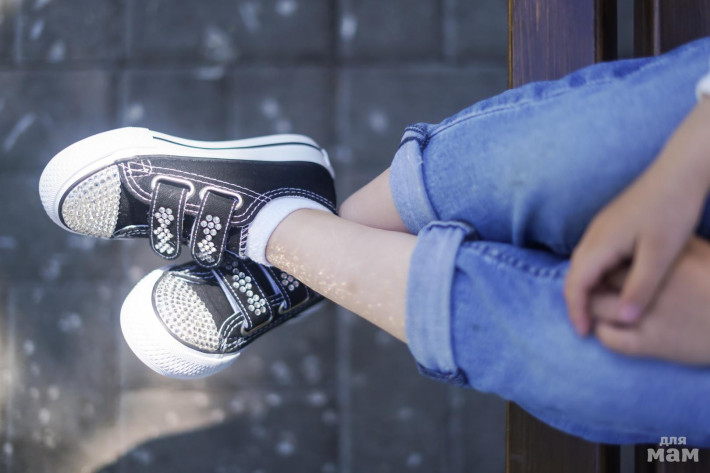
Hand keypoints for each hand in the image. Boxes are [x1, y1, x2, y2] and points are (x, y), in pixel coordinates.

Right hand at [565, 100, 709, 335]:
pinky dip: (597, 275)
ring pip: (583, 265)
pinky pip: (594, 255)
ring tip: (601, 310)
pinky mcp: (612, 224)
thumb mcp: (661, 255)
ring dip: (587, 289)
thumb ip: (640, 288)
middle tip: (589, 327)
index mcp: (600, 243)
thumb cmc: (672, 210)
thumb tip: (624, 318)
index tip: (585, 333)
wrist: (681, 170)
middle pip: (574, 275)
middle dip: (578, 303)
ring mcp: (601, 227)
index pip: (575, 284)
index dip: (577, 311)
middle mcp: (593, 235)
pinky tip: (614, 284)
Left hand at [590, 236, 709, 364]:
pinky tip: (609, 327)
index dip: (605, 263)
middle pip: (601, 281)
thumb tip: (652, 239)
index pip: (615, 258)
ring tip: (599, 307)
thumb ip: (674, 246)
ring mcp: (649, 315)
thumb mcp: (700, 253)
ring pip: (597, 308)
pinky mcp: (652, 343)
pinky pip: (610, 338)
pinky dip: (603, 333)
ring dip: (593, 307)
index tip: (606, 267)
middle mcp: (651, 287)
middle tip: (596, 288)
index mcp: (663, 262)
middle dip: (595, 284)